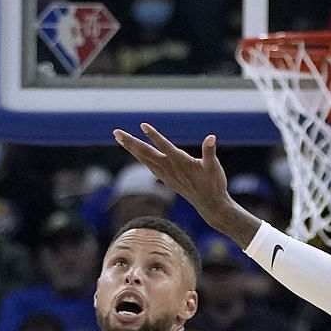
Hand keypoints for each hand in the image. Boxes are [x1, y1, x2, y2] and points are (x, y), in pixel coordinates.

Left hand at [113, 124, 234, 227]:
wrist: (209, 205)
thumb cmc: (214, 184)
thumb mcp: (214, 167)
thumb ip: (210, 151)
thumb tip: (211, 137)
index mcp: (181, 163)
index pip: (164, 147)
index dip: (154, 136)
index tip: (143, 126)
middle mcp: (170, 169)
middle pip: (146, 153)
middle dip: (130, 142)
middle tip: (116, 132)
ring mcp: (166, 175)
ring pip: (144, 159)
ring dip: (131, 148)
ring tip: (119, 138)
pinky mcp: (166, 179)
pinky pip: (148, 165)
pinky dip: (139, 157)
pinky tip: (135, 152)